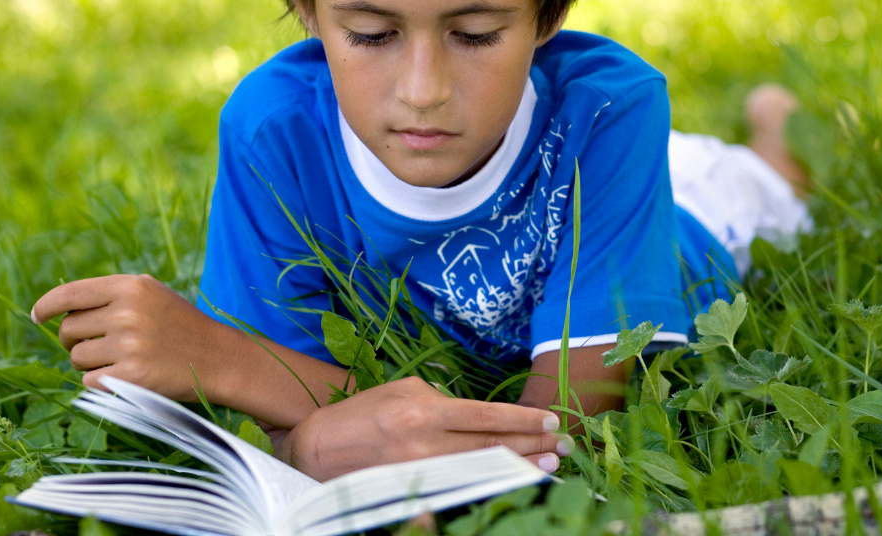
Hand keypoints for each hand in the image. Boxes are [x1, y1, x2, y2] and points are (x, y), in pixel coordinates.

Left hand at [32, 274, 226, 399]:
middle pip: (69, 330)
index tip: (37, 317)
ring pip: (77, 358)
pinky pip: (89, 382)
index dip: (46, 306)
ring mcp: (130, 345)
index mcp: (131, 286)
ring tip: (120, 360)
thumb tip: (58, 310)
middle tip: (99, 346)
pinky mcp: (132, 377)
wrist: (219, 358)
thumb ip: (110, 296)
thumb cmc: (179, 326)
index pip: (70, 294)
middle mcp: (128, 312)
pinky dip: (101, 383)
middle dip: (75, 341)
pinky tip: (127, 376)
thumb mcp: (151, 295)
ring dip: (89, 364)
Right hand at [274, 376, 570, 480]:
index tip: (551, 420)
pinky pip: (461, 488)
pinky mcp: (414, 492)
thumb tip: (477, 415)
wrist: (317, 449)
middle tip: (563, 445)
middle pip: (491, 446)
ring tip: (549, 465)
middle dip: (532, 445)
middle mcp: (425, 442)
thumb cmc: (363, 413)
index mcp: (424, 409)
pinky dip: (490, 483)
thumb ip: (441, 399)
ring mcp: (421, 473)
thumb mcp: (401, 390)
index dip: (524, 419)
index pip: (486, 416)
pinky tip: (510, 482)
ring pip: (482, 470)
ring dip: (519, 467)